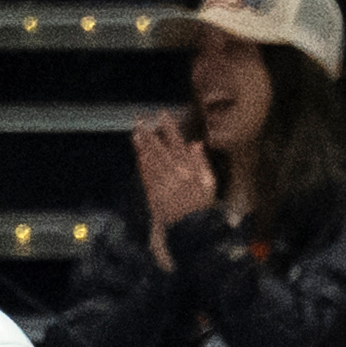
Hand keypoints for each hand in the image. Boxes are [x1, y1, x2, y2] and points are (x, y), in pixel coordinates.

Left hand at [133, 112, 219, 234]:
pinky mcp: (154, 195)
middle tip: (140, 118)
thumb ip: (202, 162)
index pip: (178, 143)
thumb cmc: (203, 208)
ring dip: (142, 145)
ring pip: (151, 160)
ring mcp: (164, 185)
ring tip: (135, 132)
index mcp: (190, 170)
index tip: (162, 114)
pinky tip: (138, 153)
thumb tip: (195, 144)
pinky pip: (147, 176)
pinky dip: (142, 163)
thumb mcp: (210, 184)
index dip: (169, 127)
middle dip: (149, 132)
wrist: (193, 231)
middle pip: (160, 149)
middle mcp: (176, 175)